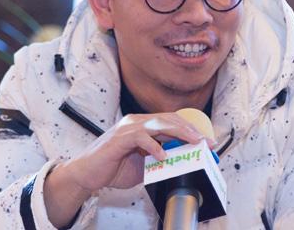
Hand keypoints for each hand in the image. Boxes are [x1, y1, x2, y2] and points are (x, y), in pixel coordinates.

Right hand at [66, 112, 212, 189]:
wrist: (87, 173)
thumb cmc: (112, 168)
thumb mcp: (143, 164)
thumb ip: (159, 159)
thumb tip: (181, 161)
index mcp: (142, 125)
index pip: (171, 121)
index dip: (190, 129)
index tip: (206, 141)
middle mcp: (136, 122)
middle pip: (169, 119)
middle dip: (191, 130)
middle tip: (206, 142)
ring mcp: (127, 128)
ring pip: (158, 124)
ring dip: (179, 133)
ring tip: (193, 143)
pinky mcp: (119, 138)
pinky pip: (141, 138)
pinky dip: (154, 146)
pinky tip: (163, 156)